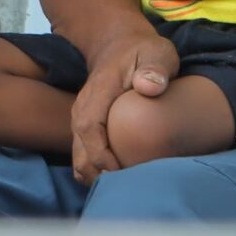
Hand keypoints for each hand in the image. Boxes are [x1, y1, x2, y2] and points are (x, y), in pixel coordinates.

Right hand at [66, 27, 177, 185]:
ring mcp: (81, 119)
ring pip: (80, 158)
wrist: (118, 44)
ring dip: (97, 177)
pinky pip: (85, 155)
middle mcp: (82, 109)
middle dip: (99, 176)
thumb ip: (155, 68)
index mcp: (96, 94)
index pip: (89, 129)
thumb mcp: (156, 52)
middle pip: (80, 153)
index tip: (123, 172)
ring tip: (126, 189)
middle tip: (129, 191)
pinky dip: (98, 171)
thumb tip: (149, 87)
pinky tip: (122, 178)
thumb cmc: (142, 51)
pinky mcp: (87, 127)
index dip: (102, 156)